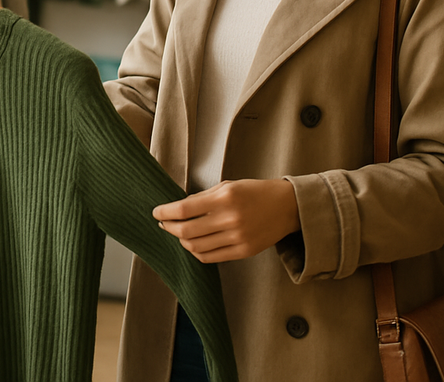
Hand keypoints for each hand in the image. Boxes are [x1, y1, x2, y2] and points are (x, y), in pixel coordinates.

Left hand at [152, 178, 300, 262]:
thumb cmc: (255, 192)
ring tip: (178, 233)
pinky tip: (193, 244)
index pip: (185, 209)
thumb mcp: (229, 185)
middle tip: (163, 223)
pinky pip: (211, 257)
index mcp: (225, 198)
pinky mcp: (243, 252)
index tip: (156, 212)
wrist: (286, 207)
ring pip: (196, 247)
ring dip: (182, 241)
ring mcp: (237, 238)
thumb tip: (179, 208)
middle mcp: (230, 219)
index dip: (166, 212)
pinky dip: (197, 252)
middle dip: (169, 228)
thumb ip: (204, 197)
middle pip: (187, 231)